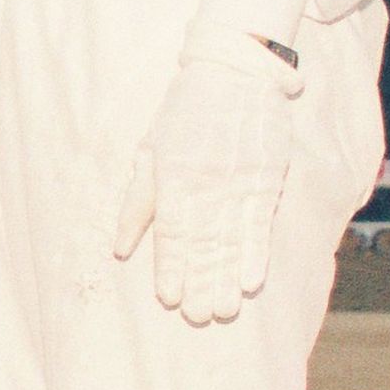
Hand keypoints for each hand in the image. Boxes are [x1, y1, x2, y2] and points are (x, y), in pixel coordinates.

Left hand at [110, 38, 297, 326]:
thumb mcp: (149, 150)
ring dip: (228, 277)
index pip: (171, 232)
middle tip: (199, 317)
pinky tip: (254, 280)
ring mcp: (239, 182)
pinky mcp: (267, 178)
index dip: (170, 267)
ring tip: (225, 309)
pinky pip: (261, 223)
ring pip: (232, 240)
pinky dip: (257, 253)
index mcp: (174, 176)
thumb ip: (136, 201)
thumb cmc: (184, 113)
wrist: (234, 72)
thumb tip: (121, 247)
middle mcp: (206, 183)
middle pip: (203, 243)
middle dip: (201, 282)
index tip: (169, 299)